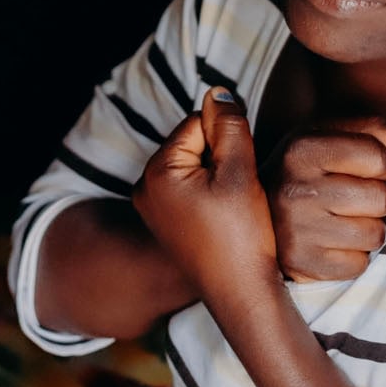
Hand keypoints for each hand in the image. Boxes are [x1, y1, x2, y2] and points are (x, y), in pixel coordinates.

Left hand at [133, 89, 278, 302]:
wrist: (240, 294)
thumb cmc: (241, 235)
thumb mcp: (240, 172)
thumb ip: (229, 125)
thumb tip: (217, 91)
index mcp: (156, 172)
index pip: (197, 123)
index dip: (229, 141)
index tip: (240, 176)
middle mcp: (144, 187)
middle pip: (193, 143)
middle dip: (220, 157)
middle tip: (238, 195)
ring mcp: (151, 207)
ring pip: (195, 165)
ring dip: (218, 175)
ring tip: (233, 207)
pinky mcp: (165, 222)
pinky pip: (190, 188)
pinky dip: (211, 193)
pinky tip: (225, 217)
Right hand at [262, 118, 385, 282]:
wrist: (254, 217)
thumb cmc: (304, 173)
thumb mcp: (327, 136)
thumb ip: (373, 131)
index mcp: (301, 149)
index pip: (378, 157)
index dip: (378, 165)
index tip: (356, 170)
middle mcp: (295, 189)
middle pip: (381, 198)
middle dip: (376, 199)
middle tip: (350, 199)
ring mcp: (296, 230)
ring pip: (375, 234)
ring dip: (367, 229)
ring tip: (341, 221)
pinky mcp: (303, 265)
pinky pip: (359, 264)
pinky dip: (352, 257)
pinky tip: (331, 244)